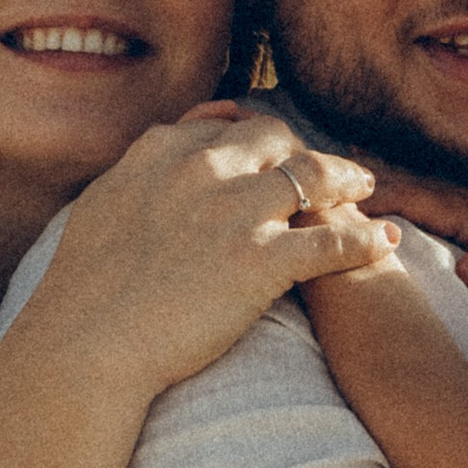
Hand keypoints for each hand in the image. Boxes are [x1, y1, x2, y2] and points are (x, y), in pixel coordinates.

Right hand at [28, 108, 392, 400]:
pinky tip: (384, 242)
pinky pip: (334, 240)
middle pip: (276, 138)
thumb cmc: (82, 290)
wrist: (85, 342)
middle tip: (325, 168)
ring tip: (366, 188)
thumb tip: (157, 153)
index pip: (226, 125)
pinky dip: (365, 239)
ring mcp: (236, 211)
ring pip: (315, 176)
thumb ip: (136, 173)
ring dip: (348, 180)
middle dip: (304, 150)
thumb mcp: (101, 205)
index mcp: (160, 151)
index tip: (276, 148)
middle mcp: (203, 168)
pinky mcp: (264, 259)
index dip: (258, 136)